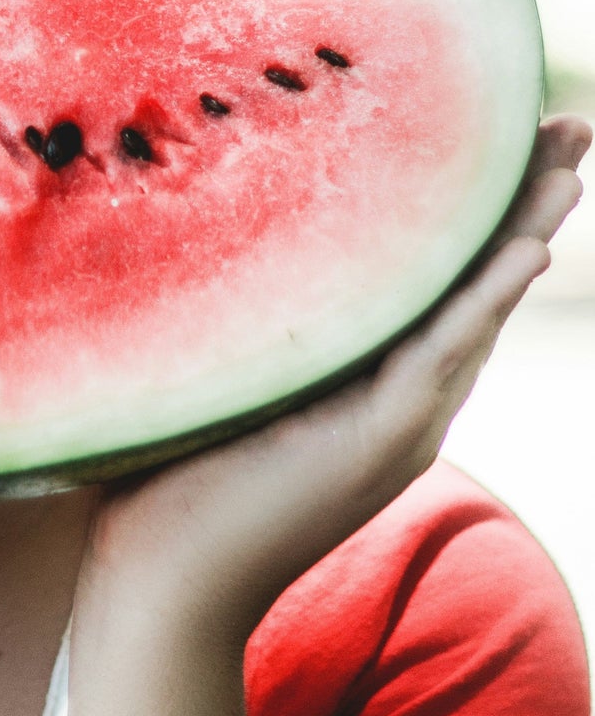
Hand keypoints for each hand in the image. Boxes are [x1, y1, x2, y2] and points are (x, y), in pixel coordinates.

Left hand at [82, 114, 590, 645]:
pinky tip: (527, 246)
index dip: (480, 210)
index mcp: (370, 383)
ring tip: (569, 162)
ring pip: (478, 309)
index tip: (510, 133)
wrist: (162, 590)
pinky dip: (485, 298)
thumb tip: (197, 217)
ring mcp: (399, 423)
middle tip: (572, 125)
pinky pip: (442, 355)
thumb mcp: (219, 376)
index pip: (442, 280)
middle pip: (479, 283)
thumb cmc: (165, 484)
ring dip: (526, 229)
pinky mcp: (379, 441)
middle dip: (527, 202)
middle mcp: (401, 400)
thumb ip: (240, 317)